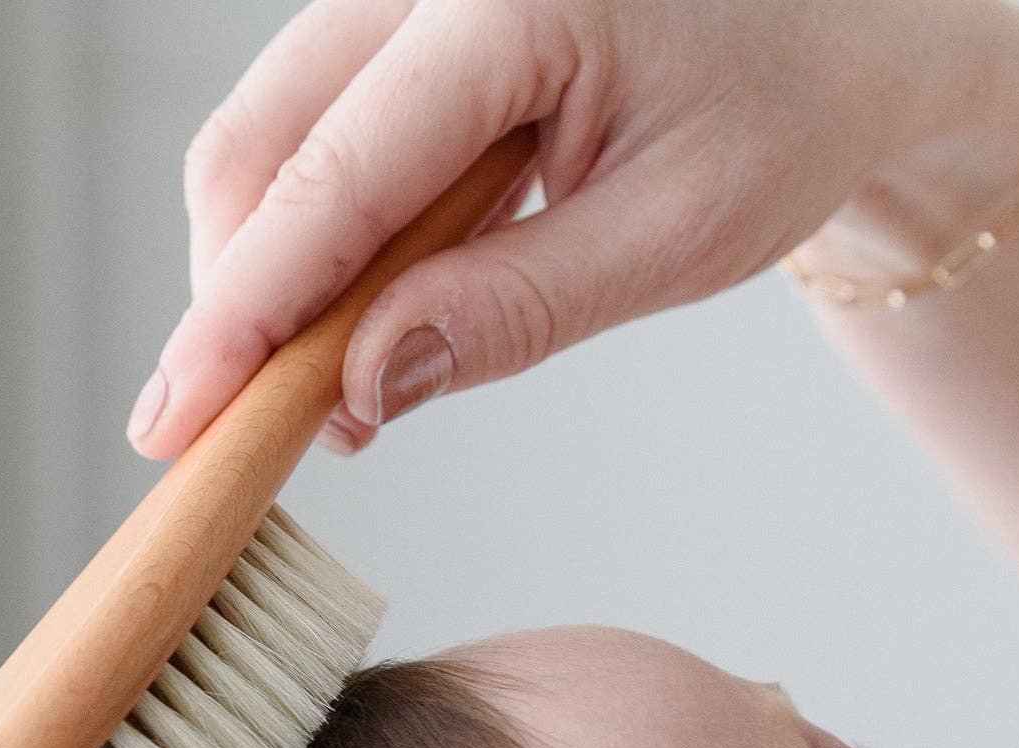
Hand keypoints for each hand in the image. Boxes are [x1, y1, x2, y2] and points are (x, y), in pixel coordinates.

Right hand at [132, 0, 1018, 458]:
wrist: (838, 30)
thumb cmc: (782, 120)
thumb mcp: (673, 238)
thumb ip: (514, 310)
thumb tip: (363, 385)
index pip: (336, 177)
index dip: (245, 312)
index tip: (180, 419)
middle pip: (266, 139)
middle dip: (236, 299)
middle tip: (230, 434)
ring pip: (274, 129)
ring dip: (270, 270)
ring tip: (312, 393)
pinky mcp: (410, 12)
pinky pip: (320, 120)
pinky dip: (317, 229)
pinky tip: (352, 316)